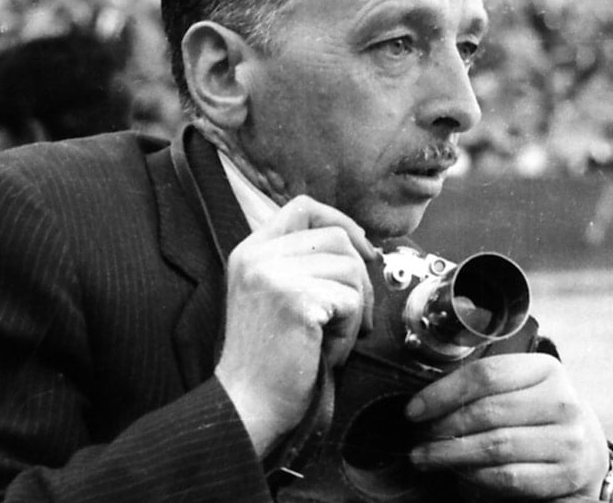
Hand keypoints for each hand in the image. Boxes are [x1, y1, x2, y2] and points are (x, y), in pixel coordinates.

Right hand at [214, 195, 377, 456]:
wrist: (248, 405)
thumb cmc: (272, 358)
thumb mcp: (276, 295)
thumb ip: (303, 263)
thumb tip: (363, 244)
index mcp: (250, 250)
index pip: (304, 208)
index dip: (341, 221)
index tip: (363, 249)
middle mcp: (257, 256)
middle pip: (336, 237)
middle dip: (358, 277)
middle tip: (354, 317)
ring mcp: (273, 274)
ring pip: (350, 268)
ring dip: (354, 307)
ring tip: (332, 337)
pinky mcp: (295, 299)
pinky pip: (350, 300)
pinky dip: (349, 330)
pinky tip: (326, 349)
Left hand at [406, 353, 608, 500]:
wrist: (585, 445)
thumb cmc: (539, 411)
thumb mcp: (520, 386)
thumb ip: (481, 387)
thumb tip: (425, 402)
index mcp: (546, 369)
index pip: (485, 375)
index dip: (443, 393)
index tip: (414, 409)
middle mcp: (561, 401)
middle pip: (486, 412)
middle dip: (442, 428)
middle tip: (418, 439)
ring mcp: (567, 439)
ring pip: (495, 447)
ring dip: (452, 455)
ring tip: (428, 457)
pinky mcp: (565, 473)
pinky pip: (509, 477)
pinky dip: (476, 478)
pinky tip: (460, 475)